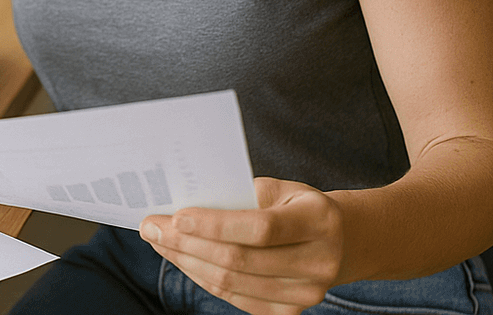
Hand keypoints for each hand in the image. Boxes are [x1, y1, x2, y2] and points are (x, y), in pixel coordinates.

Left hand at [139, 177, 344, 314]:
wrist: (340, 241)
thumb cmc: (298, 206)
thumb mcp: (281, 189)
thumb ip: (241, 195)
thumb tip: (185, 203)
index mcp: (319, 220)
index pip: (261, 228)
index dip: (216, 224)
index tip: (177, 215)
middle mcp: (318, 262)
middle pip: (240, 260)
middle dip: (187, 243)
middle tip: (151, 227)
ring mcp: (306, 293)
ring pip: (232, 283)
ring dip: (186, 262)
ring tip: (159, 241)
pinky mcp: (290, 312)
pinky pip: (234, 297)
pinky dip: (201, 278)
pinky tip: (182, 259)